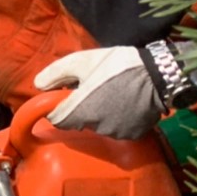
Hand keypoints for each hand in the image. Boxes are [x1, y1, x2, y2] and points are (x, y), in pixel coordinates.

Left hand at [33, 47, 164, 139]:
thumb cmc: (116, 65)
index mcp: (80, 109)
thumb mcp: (81, 61)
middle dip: (79, 108)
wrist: (158, 74)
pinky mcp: (132, 134)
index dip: (56, 108)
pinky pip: (116, 129)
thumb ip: (55, 73)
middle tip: (90, 89)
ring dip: (98, 114)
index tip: (64, 96)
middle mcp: (96, 126)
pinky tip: (124, 103)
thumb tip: (38, 85)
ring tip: (110, 94)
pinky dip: (116, 119)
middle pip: (77, 122)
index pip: (57, 119)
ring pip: (97, 125)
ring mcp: (116, 132)